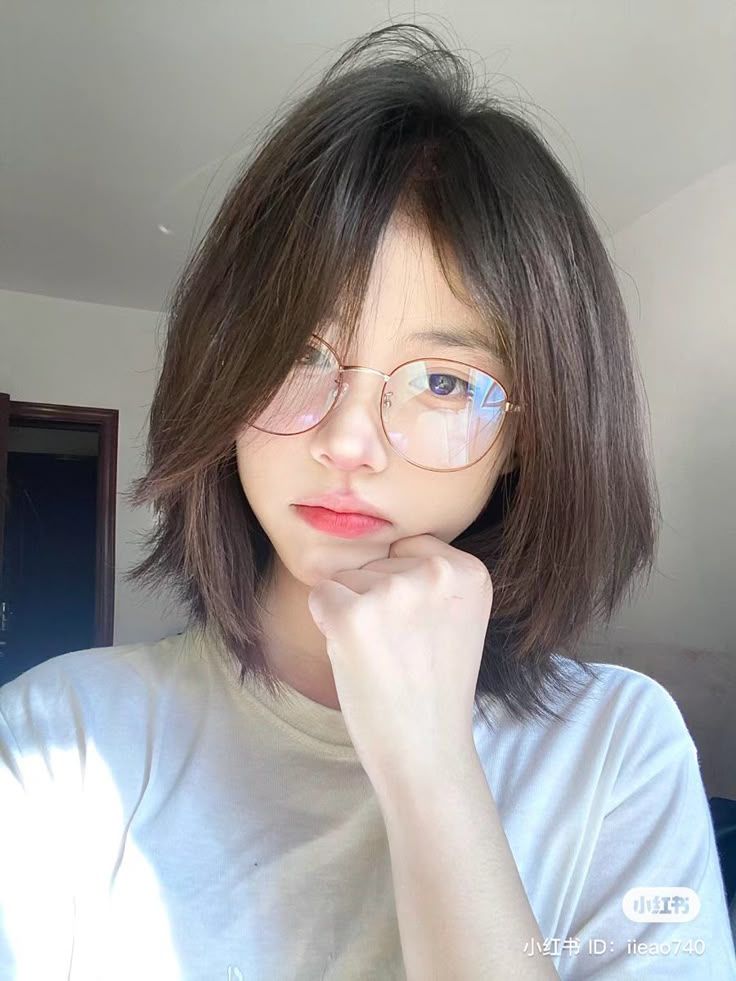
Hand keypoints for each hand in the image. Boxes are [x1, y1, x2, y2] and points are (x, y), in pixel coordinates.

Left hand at [306, 534, 493, 797]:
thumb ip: (430, 577)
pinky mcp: (352, 615)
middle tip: (403, 652)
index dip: (402, 591)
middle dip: (376, 602)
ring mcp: (393, 592)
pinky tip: (358, 658)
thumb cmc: (433, 687)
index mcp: (469, 570)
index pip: (408, 548)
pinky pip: (320, 597)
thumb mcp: (455, 617)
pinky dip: (327, 625)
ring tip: (385, 659)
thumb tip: (372, 535)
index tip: (422, 631)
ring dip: (354, 615)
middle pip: (375, 563)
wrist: (426, 752)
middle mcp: (435, 572)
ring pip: (347, 580)